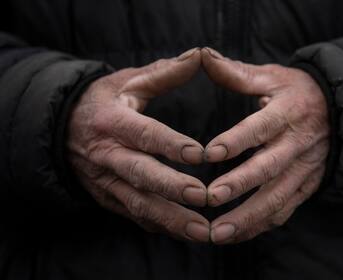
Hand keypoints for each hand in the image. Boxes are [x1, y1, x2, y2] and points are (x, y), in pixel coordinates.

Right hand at [67, 48, 209, 241]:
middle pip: (141, 174)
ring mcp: (106, 181)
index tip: (200, 155)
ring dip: (171, 219)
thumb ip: (163, 73)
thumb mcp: (126, 82)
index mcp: (112, 122)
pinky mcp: (108, 198)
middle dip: (172, 188)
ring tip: (203, 231)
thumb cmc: (102, 102)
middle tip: (204, 197)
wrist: (63, 129)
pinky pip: (135, 216)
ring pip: (139, 203)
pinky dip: (160, 226)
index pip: (144, 134)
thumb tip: (198, 56)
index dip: (170, 145)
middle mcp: (107, 155)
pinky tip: (185, 233)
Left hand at [201, 48, 329, 243]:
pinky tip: (235, 236)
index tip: (209, 153)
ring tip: (217, 233)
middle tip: (210, 198)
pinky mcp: (306, 186)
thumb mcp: (273, 77)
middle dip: (239, 185)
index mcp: (287, 113)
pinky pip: (284, 210)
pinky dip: (259, 225)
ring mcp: (304, 169)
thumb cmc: (298, 93)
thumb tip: (204, 57)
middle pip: (268, 168)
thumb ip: (239, 73)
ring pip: (276, 198)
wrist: (339, 113)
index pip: (260, 128)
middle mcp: (297, 145)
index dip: (236, 140)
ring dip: (247, 217)